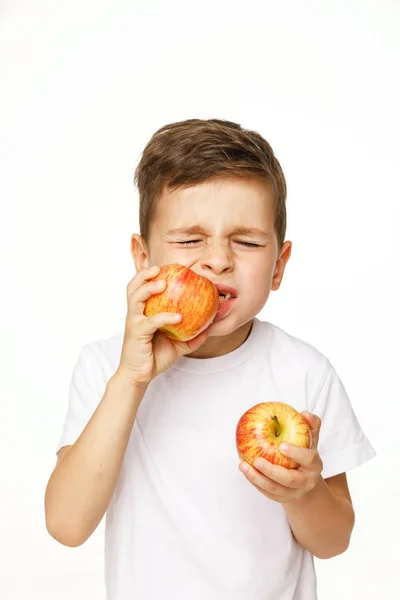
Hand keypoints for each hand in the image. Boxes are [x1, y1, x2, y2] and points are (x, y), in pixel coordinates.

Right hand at [117, 265, 209, 387]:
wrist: (139, 375)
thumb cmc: (155, 356)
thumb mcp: (178, 344)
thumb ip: (192, 335)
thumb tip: (211, 328)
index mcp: (143, 311)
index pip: (143, 287)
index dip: (151, 274)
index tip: (169, 267)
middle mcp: (135, 313)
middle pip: (133, 286)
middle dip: (144, 274)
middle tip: (160, 268)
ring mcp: (134, 322)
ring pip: (135, 298)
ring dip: (148, 287)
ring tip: (163, 282)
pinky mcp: (136, 333)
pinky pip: (151, 322)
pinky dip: (165, 317)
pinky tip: (179, 317)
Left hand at [239, 412, 322, 503]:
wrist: (306, 479)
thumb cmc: (305, 452)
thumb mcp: (311, 439)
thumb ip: (310, 425)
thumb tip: (305, 413)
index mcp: (314, 465)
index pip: (308, 459)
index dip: (296, 453)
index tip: (281, 445)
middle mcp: (306, 481)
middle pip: (289, 480)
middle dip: (272, 471)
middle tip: (257, 460)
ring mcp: (294, 492)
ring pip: (274, 489)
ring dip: (256, 478)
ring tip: (243, 465)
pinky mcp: (281, 498)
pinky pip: (266, 492)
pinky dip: (254, 481)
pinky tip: (244, 469)